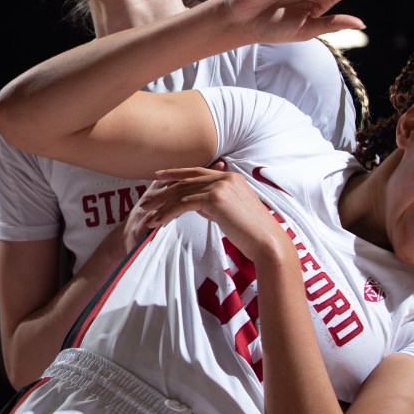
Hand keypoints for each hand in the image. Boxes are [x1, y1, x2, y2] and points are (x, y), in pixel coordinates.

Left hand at [139, 165, 288, 261]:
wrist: (267, 241)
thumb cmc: (251, 232)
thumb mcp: (231, 212)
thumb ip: (214, 204)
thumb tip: (197, 204)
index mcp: (230, 177)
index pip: (197, 172)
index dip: (176, 173)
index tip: (159, 177)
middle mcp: (225, 177)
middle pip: (186, 181)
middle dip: (163, 191)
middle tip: (146, 200)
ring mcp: (221, 185)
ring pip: (183, 192)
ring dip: (162, 205)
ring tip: (147, 215)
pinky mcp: (216, 198)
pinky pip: (184, 204)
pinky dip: (168, 213)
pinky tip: (158, 222)